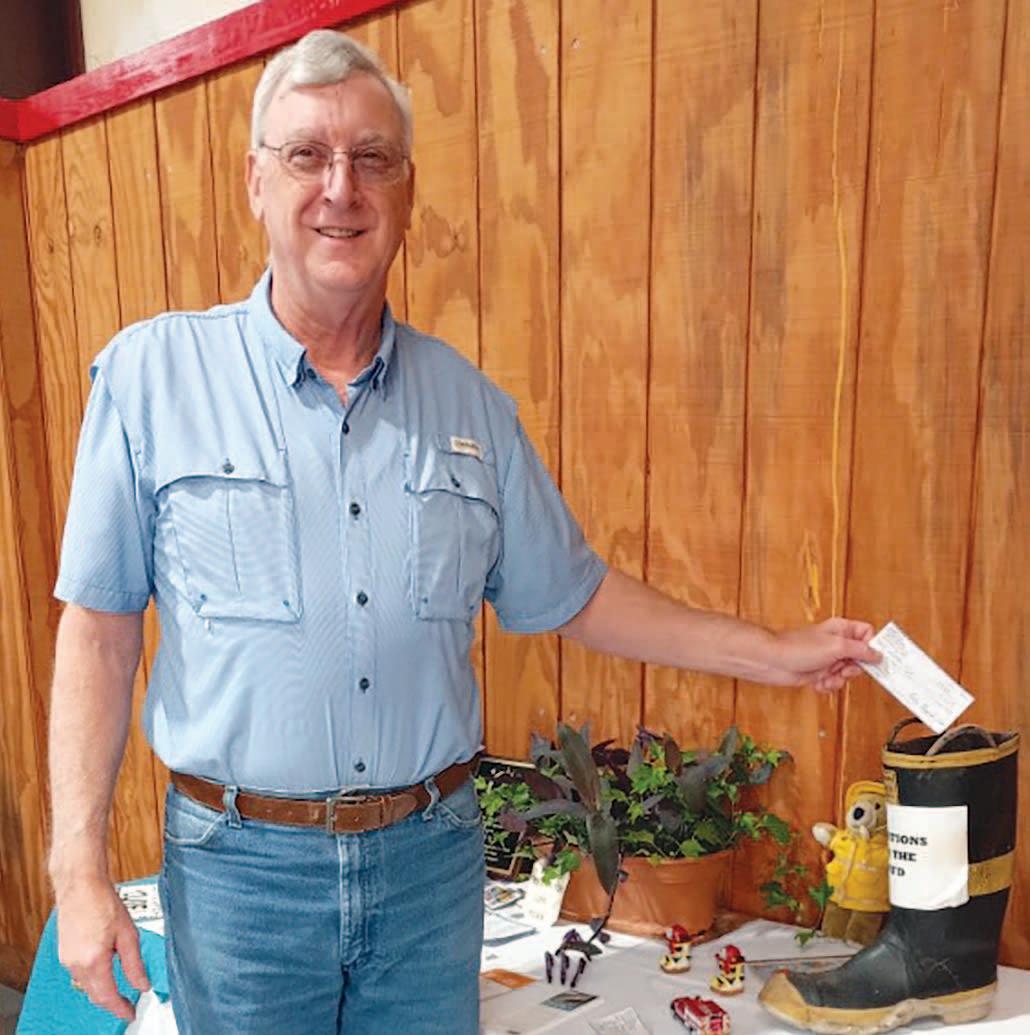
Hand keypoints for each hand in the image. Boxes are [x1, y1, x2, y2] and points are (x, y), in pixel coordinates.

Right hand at [55, 874, 148, 1020]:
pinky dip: (93, 977)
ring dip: (102, 990)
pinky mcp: (64, 953)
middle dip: (112, 1002)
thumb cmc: (103, 903)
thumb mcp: (128, 934)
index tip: (131, 1014)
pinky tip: (104, 970)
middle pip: (95, 994)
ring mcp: (67, 960)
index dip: (120, 1009)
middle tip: (128, 1005)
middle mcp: (75, 964)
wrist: (81, 885)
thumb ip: (134, 964)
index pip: (107, 997)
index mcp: (93, 961)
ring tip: (119, 989)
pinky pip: (79, 974)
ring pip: (86, 985)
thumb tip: (142, 984)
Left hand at [769, 617, 878, 691]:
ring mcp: (827, 658)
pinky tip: (818, 682)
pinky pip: (834, 682)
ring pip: (847, 674)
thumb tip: (878, 654)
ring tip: (827, 677)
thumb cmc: (797, 647)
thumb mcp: (836, 646)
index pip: (868, 634)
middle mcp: (836, 643)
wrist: (772, 661)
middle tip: (843, 669)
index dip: (872, 647)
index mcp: (842, 629)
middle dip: (854, 669)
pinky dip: (827, 685)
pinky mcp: (819, 672)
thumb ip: (860, 650)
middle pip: (860, 658)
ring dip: (839, 679)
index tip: (872, 659)